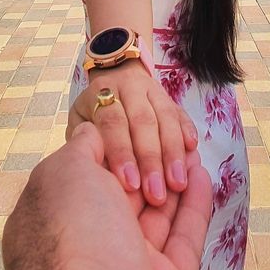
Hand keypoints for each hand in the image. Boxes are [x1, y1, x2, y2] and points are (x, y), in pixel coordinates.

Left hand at [3, 121, 211, 269]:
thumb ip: (80, 149)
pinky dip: (194, 205)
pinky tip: (201, 174)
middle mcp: (92, 241)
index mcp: (61, 217)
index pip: (91, 175)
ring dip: (177, 178)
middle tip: (175, 136)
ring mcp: (128, 260)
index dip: (118, 148)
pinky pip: (184, 237)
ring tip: (193, 148)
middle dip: (152, 162)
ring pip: (159, 215)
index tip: (139, 122)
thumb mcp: (65, 174)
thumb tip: (91, 130)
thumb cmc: (75, 230)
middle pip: (128, 195)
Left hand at [66, 60, 198, 205]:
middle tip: (157, 193)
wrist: (112, 75)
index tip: (129, 183)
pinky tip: (192, 149)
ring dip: (173, 151)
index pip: (111, 123)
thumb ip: (86, 144)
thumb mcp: (77, 127)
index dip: (121, 151)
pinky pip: (182, 115)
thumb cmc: (91, 120)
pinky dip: (187, 131)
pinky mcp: (170, 98)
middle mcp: (127, 88)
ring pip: (165, 118)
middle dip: (150, 157)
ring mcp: (151, 91)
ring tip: (179, 182)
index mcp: (99, 95)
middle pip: (142, 122)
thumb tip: (99, 167)